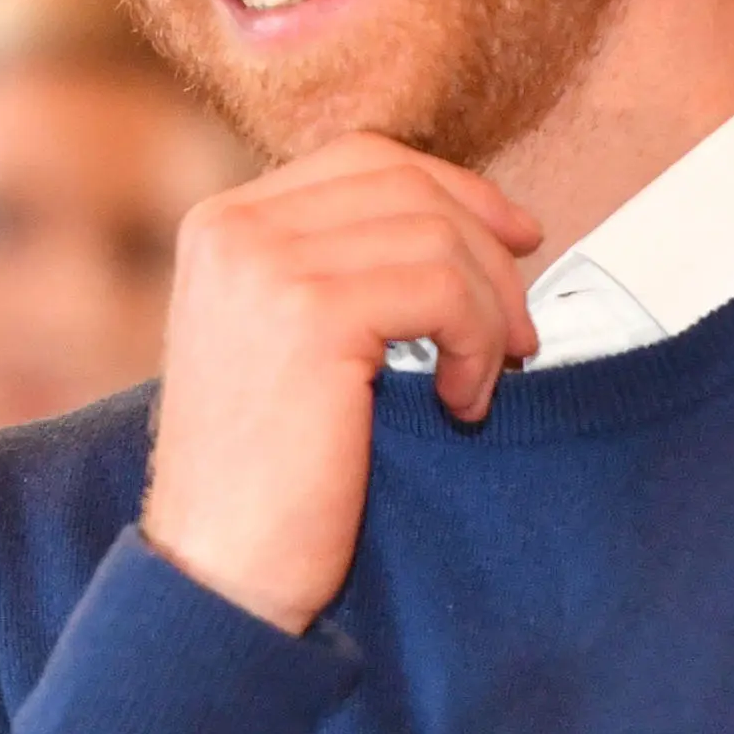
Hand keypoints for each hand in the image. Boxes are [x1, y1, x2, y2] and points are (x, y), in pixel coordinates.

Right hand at [143, 135, 539, 631]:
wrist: (215, 573)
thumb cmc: (259, 482)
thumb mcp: (283, 345)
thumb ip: (338, 272)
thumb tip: (459, 229)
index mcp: (222, 227)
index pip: (365, 160)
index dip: (454, 190)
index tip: (510, 239)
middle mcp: (235, 230)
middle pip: (409, 187)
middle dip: (488, 253)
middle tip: (519, 331)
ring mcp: (266, 265)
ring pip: (437, 237)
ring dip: (490, 312)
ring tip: (483, 379)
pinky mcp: (310, 314)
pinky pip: (444, 291)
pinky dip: (477, 344)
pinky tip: (461, 402)